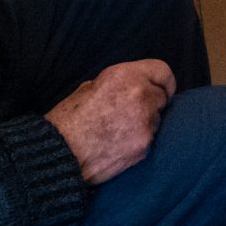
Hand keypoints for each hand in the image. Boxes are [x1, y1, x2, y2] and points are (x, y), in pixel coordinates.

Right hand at [46, 59, 174, 185]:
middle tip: (131, 113)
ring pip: (157, 120)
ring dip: (145, 123)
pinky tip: (119, 144)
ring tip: (120, 131)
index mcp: (126, 76)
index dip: (163, 81)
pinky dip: (139, 141)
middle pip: (161, 97)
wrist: (61, 153)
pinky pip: (149, 139)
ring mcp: (145, 122)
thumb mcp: (89, 87)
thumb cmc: (69, 120)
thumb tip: (131, 87)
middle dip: (151, 104)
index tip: (163, 89)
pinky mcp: (144, 146)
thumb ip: (118, 84)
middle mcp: (141, 95)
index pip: (163, 71)